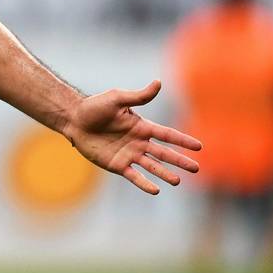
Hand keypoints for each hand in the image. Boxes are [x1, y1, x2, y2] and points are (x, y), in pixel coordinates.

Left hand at [65, 80, 201, 193]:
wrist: (73, 119)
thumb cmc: (94, 106)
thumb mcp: (117, 98)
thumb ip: (139, 96)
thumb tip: (158, 82)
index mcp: (141, 126)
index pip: (167, 134)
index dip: (182, 140)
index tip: (199, 146)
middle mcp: (138, 142)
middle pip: (163, 153)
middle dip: (179, 160)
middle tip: (196, 168)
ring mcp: (128, 154)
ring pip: (152, 166)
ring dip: (165, 173)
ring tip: (177, 181)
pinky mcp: (117, 165)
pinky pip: (134, 176)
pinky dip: (144, 183)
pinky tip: (155, 190)